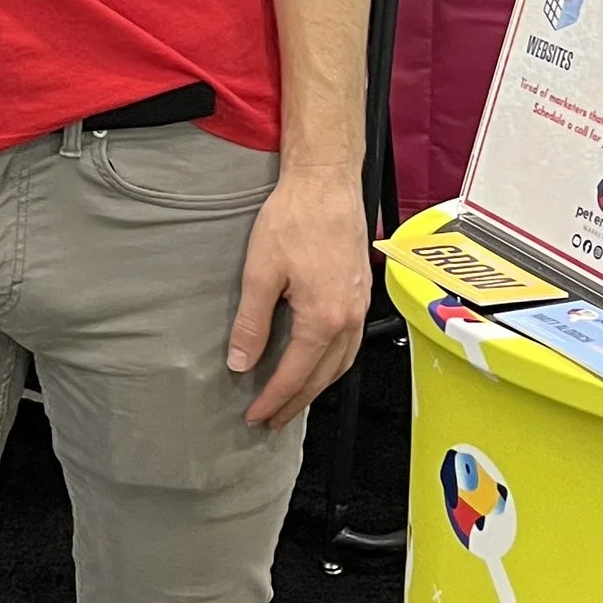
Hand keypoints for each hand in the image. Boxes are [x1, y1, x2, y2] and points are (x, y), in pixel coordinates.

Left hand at [228, 166, 371, 428]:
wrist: (326, 183)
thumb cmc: (295, 218)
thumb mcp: (260, 273)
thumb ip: (251, 323)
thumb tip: (241, 362)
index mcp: (323, 319)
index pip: (295, 374)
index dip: (273, 399)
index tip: (255, 416)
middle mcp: (349, 319)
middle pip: (322, 377)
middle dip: (295, 402)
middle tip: (271, 420)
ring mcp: (359, 307)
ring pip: (341, 364)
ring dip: (317, 386)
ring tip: (293, 400)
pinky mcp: (361, 293)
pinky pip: (350, 344)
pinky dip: (333, 363)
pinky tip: (319, 362)